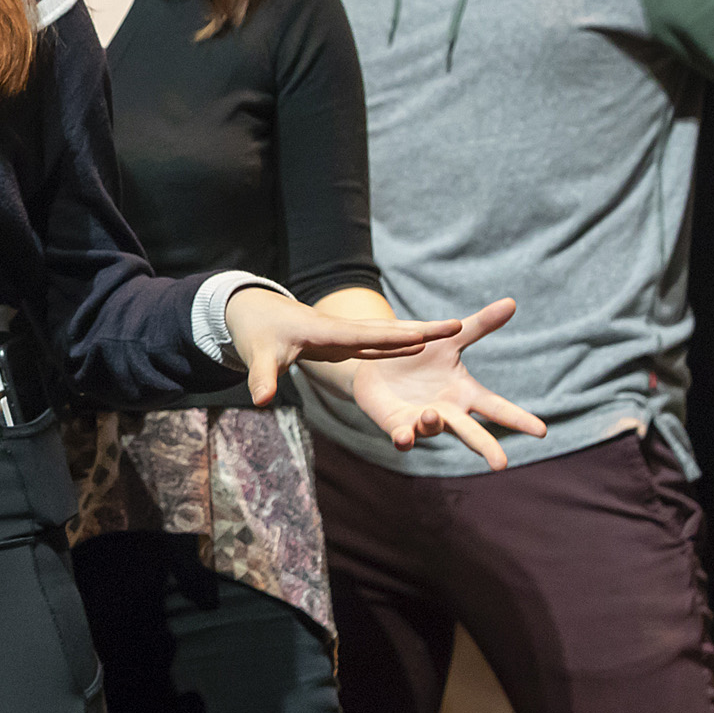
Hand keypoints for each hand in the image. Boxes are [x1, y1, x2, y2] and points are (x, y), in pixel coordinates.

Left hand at [225, 286, 461, 405]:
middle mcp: (343, 332)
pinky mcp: (344, 342)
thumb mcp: (259, 356)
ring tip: (453, 330)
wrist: (256, 312)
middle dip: (420, 329)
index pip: (366, 336)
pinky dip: (400, 342)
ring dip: (417, 334)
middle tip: (456, 325)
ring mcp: (346, 336)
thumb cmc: (257, 334)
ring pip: (387, 335)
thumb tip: (260, 400)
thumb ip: (262, 377)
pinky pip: (378, 343)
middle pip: (387, 331)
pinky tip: (420, 344)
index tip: (426, 336)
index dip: (395, 337)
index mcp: (326, 333)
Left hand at [346, 299, 545, 469]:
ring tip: (431, 414)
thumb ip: (479, 326)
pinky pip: (402, 436)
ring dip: (433, 425)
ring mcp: (421, 422)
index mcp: (465, 394)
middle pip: (470, 433)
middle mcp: (447, 412)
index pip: (497, 408)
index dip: (519, 419)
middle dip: (485, 447)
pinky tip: (404, 437)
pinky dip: (404, 438)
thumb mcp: (450, 339)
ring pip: (432, 430)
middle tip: (501, 465)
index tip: (543, 431)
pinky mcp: (397, 425)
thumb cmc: (420, 355)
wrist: (377, 365)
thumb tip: (512, 302)